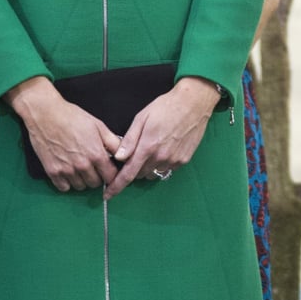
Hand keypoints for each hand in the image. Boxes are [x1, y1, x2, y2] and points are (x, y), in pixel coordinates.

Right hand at [5, 76, 121, 191]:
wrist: (45, 113)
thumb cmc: (71, 117)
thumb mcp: (98, 125)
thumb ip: (113, 142)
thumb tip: (123, 155)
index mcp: (96, 155)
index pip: (111, 177)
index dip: (111, 174)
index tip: (108, 170)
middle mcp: (82, 165)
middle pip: (96, 184)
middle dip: (97, 176)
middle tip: (92, 166)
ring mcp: (66, 170)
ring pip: (80, 187)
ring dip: (82, 180)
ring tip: (79, 167)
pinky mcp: (52, 172)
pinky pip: (64, 187)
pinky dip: (67, 182)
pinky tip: (67, 171)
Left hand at [104, 76, 219, 198]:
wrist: (193, 104)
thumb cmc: (165, 107)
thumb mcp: (141, 118)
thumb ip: (129, 140)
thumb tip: (118, 158)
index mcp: (147, 147)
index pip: (128, 174)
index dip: (116, 186)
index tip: (108, 195)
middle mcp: (160, 157)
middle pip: (139, 175)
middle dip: (133, 169)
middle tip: (135, 154)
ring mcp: (173, 160)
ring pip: (153, 173)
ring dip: (147, 167)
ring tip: (151, 149)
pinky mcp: (183, 160)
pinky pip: (166, 169)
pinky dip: (160, 164)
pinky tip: (164, 149)